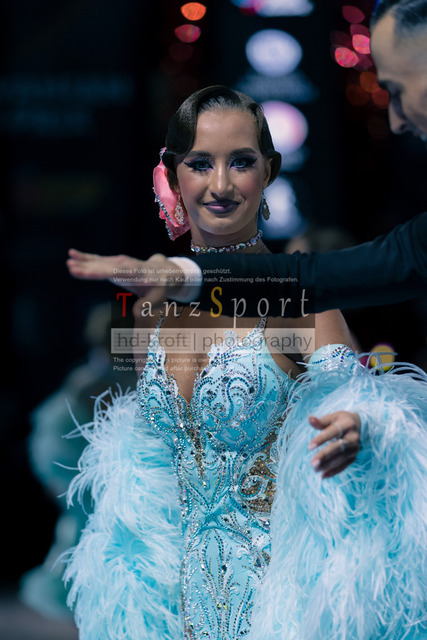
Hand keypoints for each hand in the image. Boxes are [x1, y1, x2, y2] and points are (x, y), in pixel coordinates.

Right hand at [67, 249, 184, 301]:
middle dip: (88, 267)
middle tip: (71, 266)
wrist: (162, 271)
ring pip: (99, 262)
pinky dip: (86, 257)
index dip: (100, 272)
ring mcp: (118, 262)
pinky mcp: (113, 262)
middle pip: (104, 266)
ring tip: (68, 261)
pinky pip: (98, 259)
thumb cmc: (159, 287)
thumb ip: (147, 305)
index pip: (115, 272)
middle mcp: (125, 265)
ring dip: (84, 261)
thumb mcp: (157, 298)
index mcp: (135, 273)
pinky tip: (72, 254)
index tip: (87, 271)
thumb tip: (136, 313)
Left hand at [308, 410, 360, 478]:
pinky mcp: (353, 458)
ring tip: (315, 468)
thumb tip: (310, 418)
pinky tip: (323, 475)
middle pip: (339, 447)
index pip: (334, 432)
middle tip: (313, 463)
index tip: (310, 447)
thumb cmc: (341, 421)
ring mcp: (355, 449)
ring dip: (328, 465)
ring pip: (341, 458)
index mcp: (348, 424)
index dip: (322, 439)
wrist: (359, 426)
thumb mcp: (332, 418)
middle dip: (325, 455)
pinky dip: (334, 471)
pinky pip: (344, 466)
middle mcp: (353, 438)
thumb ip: (320, 421)